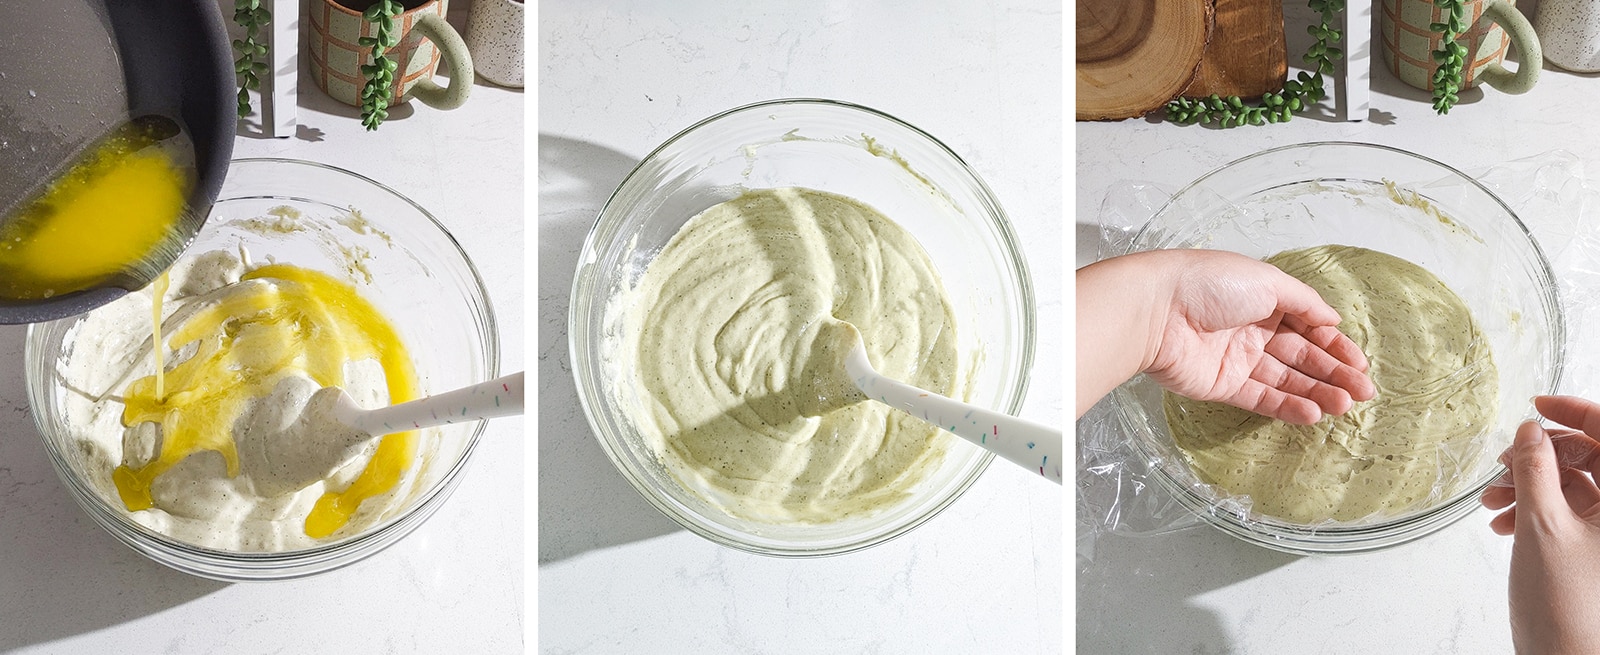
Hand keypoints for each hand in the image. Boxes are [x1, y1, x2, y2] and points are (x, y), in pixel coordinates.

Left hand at [1144, 250, 1374, 424]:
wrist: (1156, 311)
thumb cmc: (1209, 285)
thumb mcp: (1266, 281)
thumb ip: (1304, 302)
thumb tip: (1332, 318)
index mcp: (1263, 300)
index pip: (1308, 327)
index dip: (1335, 346)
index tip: (1360, 365)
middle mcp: (1252, 330)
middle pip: (1301, 356)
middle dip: (1334, 374)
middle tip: (1365, 393)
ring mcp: (1237, 359)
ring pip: (1285, 380)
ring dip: (1318, 392)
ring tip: (1346, 405)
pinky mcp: (1222, 386)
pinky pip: (1260, 398)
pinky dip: (1288, 406)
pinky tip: (1314, 413)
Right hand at [1481, 396, 1599, 654]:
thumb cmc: (1568, 604)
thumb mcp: (1542, 525)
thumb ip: (1535, 470)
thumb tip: (1530, 431)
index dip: (1573, 411)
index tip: (1537, 405)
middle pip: (1589, 456)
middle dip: (1539, 457)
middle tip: (1502, 464)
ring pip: (1572, 483)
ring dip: (1528, 486)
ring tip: (1494, 502)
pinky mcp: (1593, 545)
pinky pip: (1565, 509)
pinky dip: (1532, 509)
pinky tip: (1504, 522)